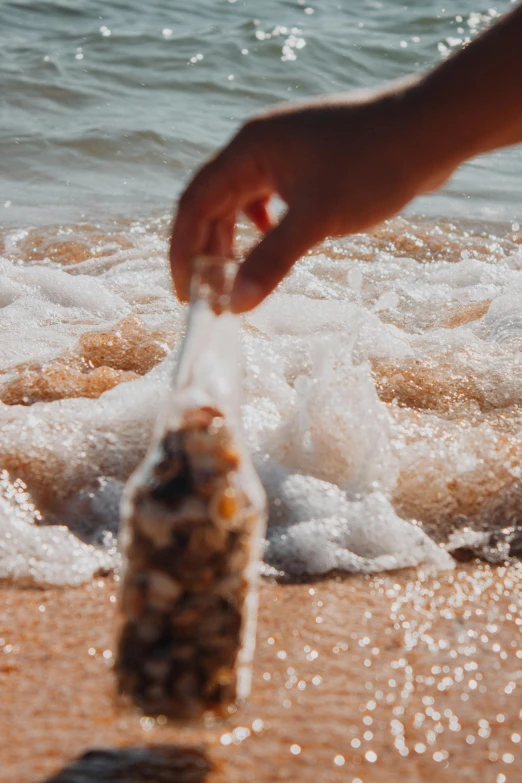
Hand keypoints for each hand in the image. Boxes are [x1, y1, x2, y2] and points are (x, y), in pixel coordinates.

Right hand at [170, 80, 455, 312]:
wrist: (432, 129)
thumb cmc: (373, 165)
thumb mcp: (316, 219)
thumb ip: (271, 261)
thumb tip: (235, 305)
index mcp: (249, 149)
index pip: (195, 202)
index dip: (183, 251)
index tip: (186, 294)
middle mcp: (259, 146)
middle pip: (213, 203)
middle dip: (208, 252)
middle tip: (212, 296)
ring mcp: (284, 152)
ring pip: (241, 201)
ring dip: (234, 241)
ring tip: (236, 279)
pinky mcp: (308, 161)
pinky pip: (269, 197)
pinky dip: (262, 226)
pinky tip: (273, 242)